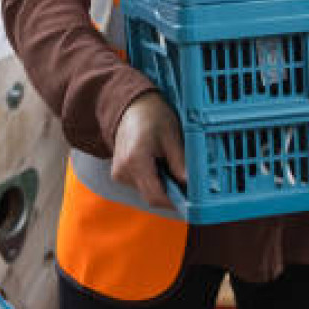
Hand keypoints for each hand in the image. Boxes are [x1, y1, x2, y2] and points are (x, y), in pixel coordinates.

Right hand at [111, 91, 186, 209]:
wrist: (132, 106)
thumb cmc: (153, 116)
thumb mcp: (171, 136)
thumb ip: (179, 162)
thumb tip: (189, 183)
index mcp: (135, 161)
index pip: (155, 196)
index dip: (173, 202)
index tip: (190, 201)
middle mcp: (123, 171)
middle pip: (150, 196)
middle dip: (170, 194)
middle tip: (186, 184)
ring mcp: (118, 173)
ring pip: (145, 191)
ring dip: (161, 186)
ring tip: (170, 166)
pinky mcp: (119, 173)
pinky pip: (140, 185)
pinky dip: (153, 180)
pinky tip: (159, 165)